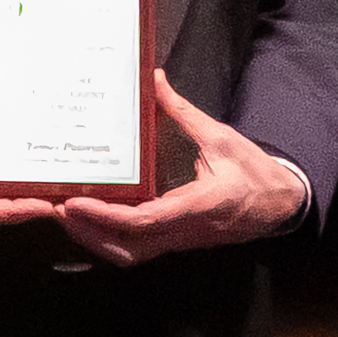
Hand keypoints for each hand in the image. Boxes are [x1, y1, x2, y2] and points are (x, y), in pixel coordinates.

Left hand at [52, 77, 313, 263]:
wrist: (279, 205)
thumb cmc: (253, 173)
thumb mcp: (220, 138)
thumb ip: (182, 112)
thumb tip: (154, 80)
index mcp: (197, 207)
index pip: (144, 220)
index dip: (107, 216)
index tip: (76, 203)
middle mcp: (183, 232)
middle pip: (126, 251)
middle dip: (88, 236)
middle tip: (58, 210)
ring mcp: (178, 242)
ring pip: (128, 256)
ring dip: (93, 241)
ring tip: (66, 215)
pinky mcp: (174, 242)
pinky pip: (136, 249)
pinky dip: (108, 239)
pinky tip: (90, 220)